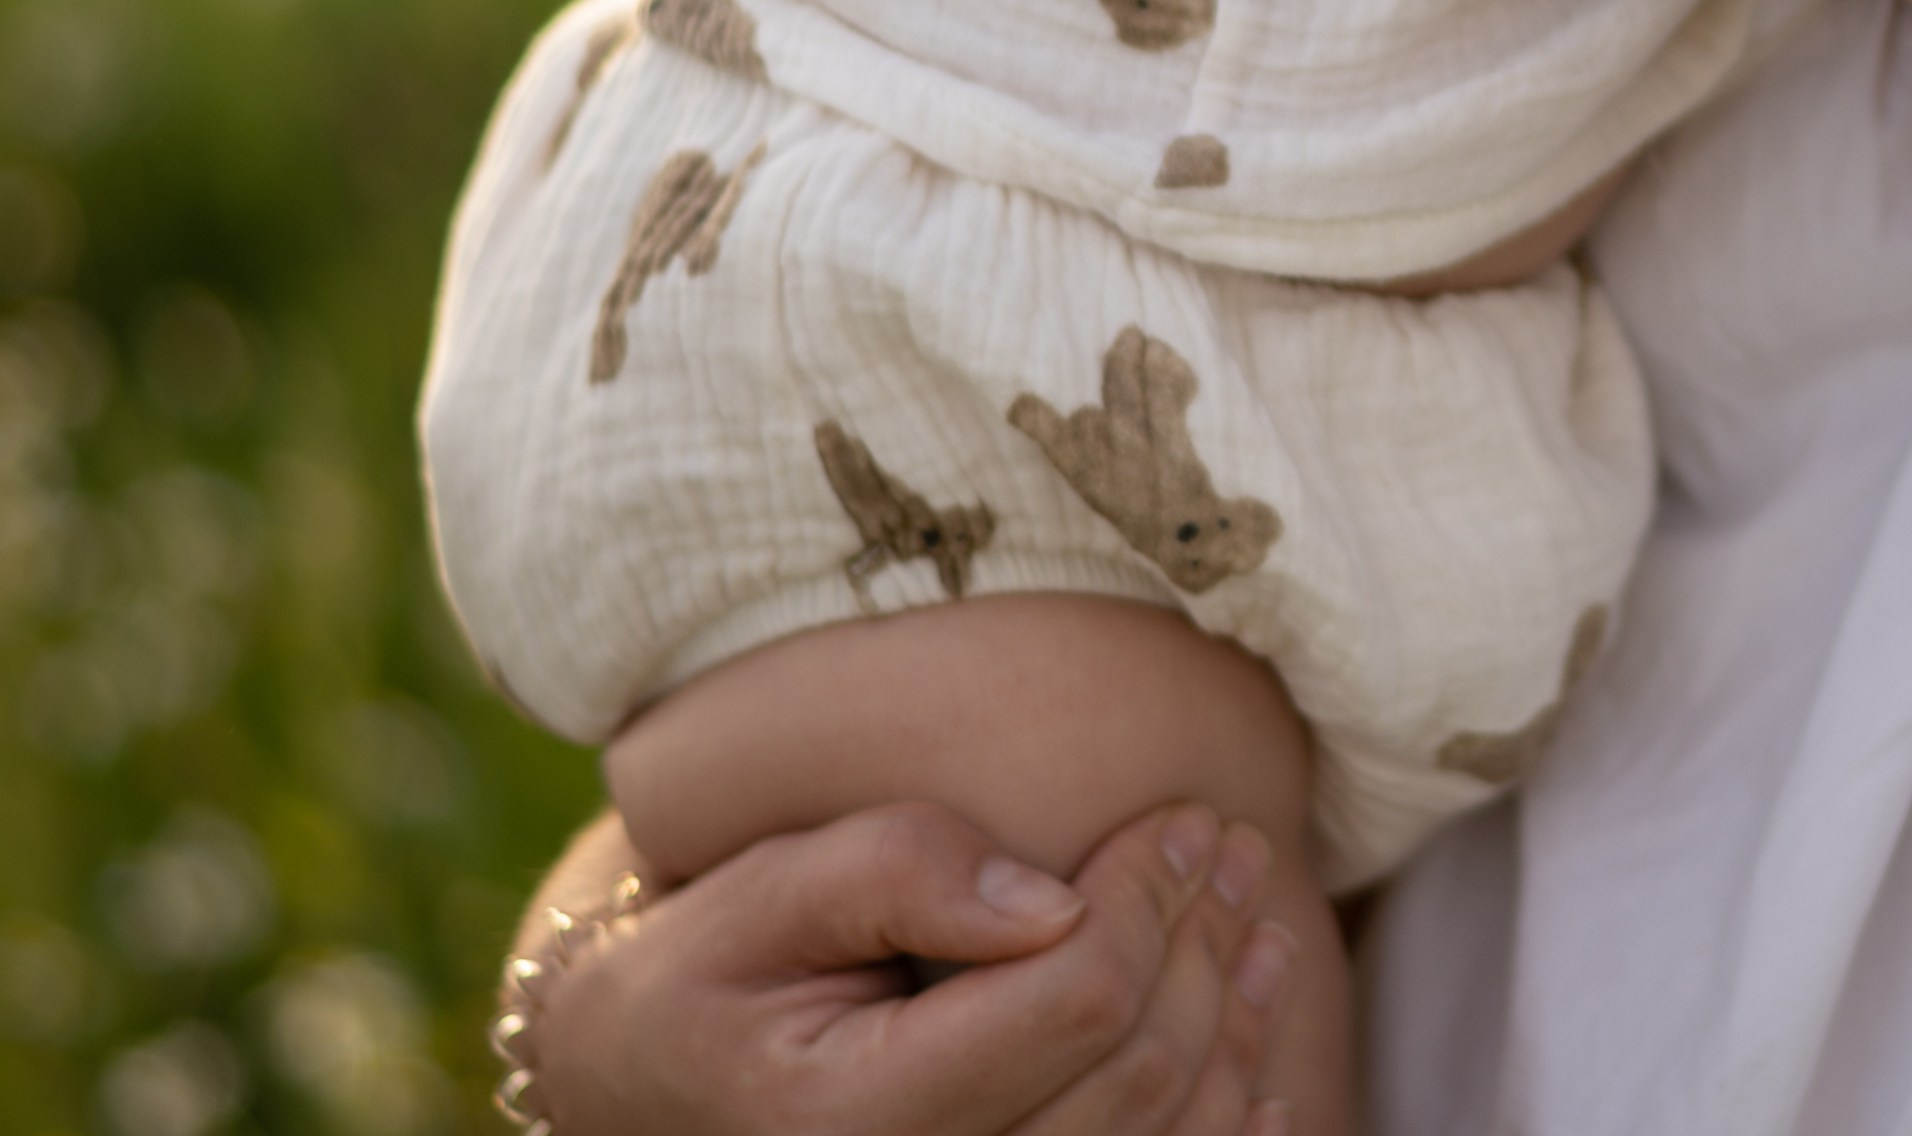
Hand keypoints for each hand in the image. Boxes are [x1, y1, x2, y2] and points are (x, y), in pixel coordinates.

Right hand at [516, 800, 1293, 1135]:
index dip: (1149, 898)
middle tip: (1237, 843)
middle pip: (1133, 1077)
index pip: (1074, 1004)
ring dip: (1231, 1029)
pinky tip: (1258, 1072)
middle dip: (1202, 945)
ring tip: (1260, 924)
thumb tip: (1047, 896)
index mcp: (859, 1117)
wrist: (644, 1092)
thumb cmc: (704, 975)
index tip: (1186, 814)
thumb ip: (895, 871)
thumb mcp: (761, 891)